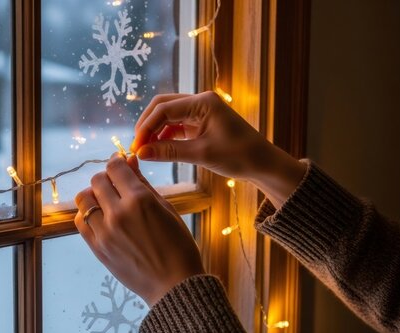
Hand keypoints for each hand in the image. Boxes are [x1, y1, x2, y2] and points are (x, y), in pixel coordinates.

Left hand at [74, 154, 204, 306]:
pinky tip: (100, 217)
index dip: (117, 161)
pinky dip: (87, 214)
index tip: (120, 164)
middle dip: (106, 178)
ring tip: (106, 201)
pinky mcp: (97, 248)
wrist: (174, 285)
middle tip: (116, 184)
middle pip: (97, 180)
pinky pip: (80, 221)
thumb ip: (144, 183)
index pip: (115, 167)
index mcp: (140, 200)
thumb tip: (129, 160)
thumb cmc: (178, 246)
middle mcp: (118, 213)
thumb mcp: (166, 209)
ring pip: (84, 199)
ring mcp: (104, 231)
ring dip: (93, 195)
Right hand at [130, 91, 306, 208]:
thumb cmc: (239, 156)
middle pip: (162, 106)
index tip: (136, 147)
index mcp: (203, 102)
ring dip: (154, 131)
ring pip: (167, 115)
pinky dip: (165, 135)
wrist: (263, 163)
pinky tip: (158, 149)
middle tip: (137, 147)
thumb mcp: (201, 154)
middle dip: (147, 125)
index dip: (146, 127)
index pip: (164, 109)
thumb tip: (141, 153)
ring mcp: (200, 111)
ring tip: (145, 150)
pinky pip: (176, 124)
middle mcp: (200, 101)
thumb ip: (169, 151)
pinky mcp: (201, 122)